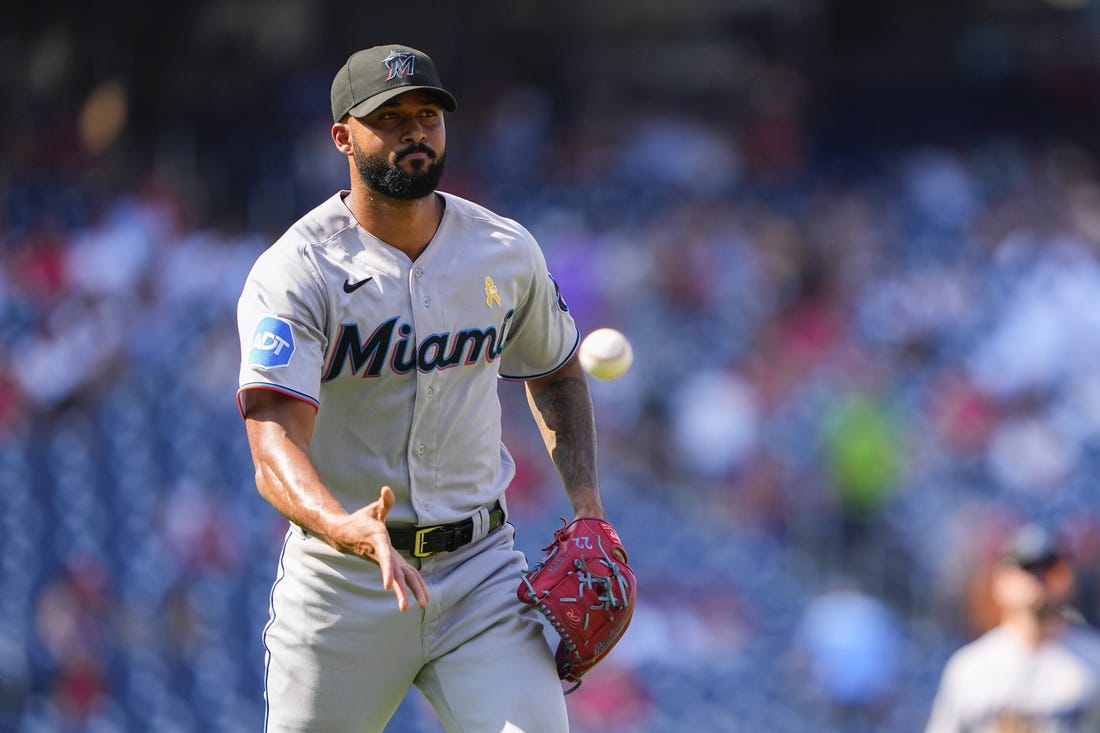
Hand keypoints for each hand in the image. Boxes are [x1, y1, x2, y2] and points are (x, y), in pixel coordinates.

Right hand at [328, 486, 429, 611]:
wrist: (346, 534)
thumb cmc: (362, 520)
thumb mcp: (373, 509)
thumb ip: (383, 502)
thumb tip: (387, 489)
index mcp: (378, 542)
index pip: (384, 558)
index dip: (386, 571)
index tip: (386, 585)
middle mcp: (383, 555)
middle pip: (394, 575)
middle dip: (401, 591)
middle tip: (406, 607)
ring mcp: (387, 561)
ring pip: (401, 579)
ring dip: (412, 592)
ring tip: (424, 605)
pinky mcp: (391, 563)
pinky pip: (404, 576)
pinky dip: (414, 584)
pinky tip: (423, 596)